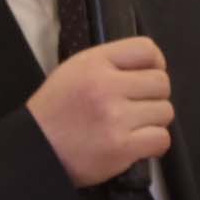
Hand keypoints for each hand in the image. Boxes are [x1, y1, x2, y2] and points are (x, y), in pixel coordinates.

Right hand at [25, 39, 174, 189]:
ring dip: (153, 121)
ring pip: (165, 112)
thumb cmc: (55, 111)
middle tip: (137, 108)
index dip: (155, 64)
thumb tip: (151, 68)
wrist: (34, 149)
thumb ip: (110, 64)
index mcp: (94, 63)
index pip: (147, 49)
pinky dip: (153, 144)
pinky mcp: (121, 147)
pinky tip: (137, 144)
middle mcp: (106, 86)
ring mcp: (115, 118)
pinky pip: (161, 139)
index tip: (147, 78)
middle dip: (154, 96)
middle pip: (162, 83)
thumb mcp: (74, 71)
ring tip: (133, 127)